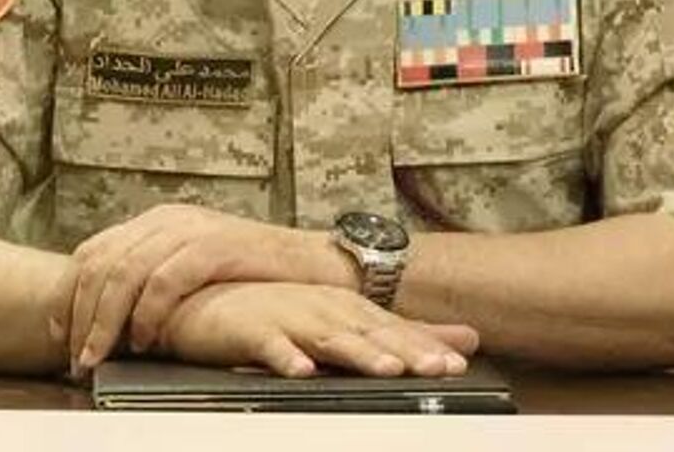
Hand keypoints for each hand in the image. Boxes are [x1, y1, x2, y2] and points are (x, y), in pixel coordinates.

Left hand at [61, 204, 342, 377]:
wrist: (314, 263)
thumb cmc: (254, 276)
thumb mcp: (195, 268)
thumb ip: (156, 278)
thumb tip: (110, 316)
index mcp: (158, 220)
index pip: (95, 252)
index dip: (69, 294)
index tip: (59, 333)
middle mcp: (169, 219)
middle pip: (103, 264)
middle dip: (81, 315)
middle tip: (78, 358)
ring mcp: (193, 229)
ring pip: (127, 273)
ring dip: (106, 321)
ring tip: (101, 356)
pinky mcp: (217, 245)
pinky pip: (166, 281)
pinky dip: (149, 314)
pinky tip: (147, 341)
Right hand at [160, 282, 476, 378]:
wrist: (210, 301)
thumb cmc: (279, 313)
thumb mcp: (347, 321)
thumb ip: (402, 333)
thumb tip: (463, 340)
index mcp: (348, 308)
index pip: (394, 329)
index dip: (426, 346)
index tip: (458, 364)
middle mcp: (325, 308)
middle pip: (370, 333)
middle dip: (404, 350)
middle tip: (436, 368)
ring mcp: (289, 316)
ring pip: (328, 336)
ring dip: (356, 352)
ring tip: (385, 369)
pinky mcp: (251, 329)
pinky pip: (269, 344)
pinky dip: (286, 356)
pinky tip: (302, 370)